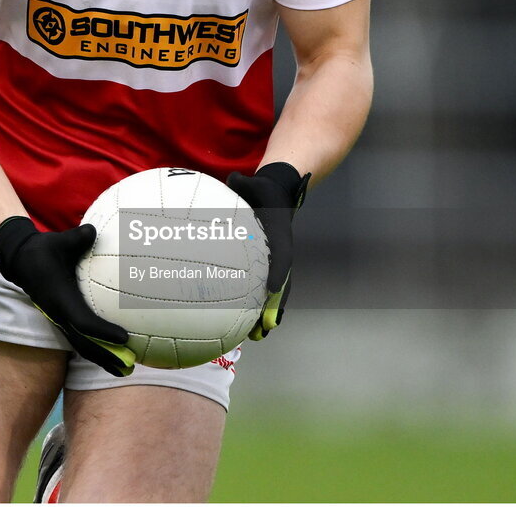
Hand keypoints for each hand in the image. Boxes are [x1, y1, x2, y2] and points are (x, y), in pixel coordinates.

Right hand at [0, 216, 135, 376]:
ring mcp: (59, 319)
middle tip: (129, 367)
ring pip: (81, 345)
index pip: (83, 321)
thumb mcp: (59, 241)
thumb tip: (93, 230)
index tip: (123, 337)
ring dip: (102, 358)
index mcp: (59, 298)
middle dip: (106, 357)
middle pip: (84, 344)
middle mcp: (59, 314)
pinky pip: (79, 338)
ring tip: (125, 369)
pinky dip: (95, 348)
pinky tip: (112, 352)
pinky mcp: (61, 319)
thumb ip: (78, 237)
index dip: (103, 331)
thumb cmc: (44, 250)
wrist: (21, 260)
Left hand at [226, 162, 309, 339]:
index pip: (283, 254)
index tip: (273, 286)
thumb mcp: (256, 183)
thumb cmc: (263, 190)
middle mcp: (281, 251)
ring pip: (274, 292)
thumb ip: (244, 182)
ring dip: (267, 314)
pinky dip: (258, 306)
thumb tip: (232, 178)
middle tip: (265, 329)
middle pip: (282, 283)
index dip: (279, 271)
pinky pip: (263, 287)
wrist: (277, 194)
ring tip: (256, 337)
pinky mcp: (268, 265)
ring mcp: (276, 261)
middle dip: (274, 307)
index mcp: (280, 233)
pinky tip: (245, 325)